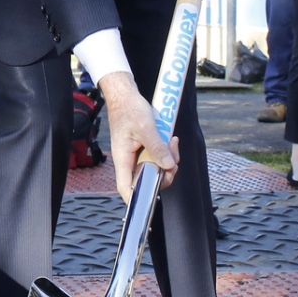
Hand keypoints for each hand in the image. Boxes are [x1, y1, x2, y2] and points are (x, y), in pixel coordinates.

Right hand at [98, 70, 177, 202]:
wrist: (126, 95)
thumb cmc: (129, 109)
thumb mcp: (146, 127)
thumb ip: (157, 147)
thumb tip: (169, 165)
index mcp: (123, 158)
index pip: (126, 187)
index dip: (136, 199)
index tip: (150, 201)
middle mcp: (129, 159)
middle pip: (147, 179)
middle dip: (164, 174)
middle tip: (173, 161)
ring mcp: (136, 154)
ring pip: (155, 167)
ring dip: (168, 160)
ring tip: (172, 143)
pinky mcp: (143, 148)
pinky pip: (157, 156)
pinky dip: (166, 151)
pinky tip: (169, 141)